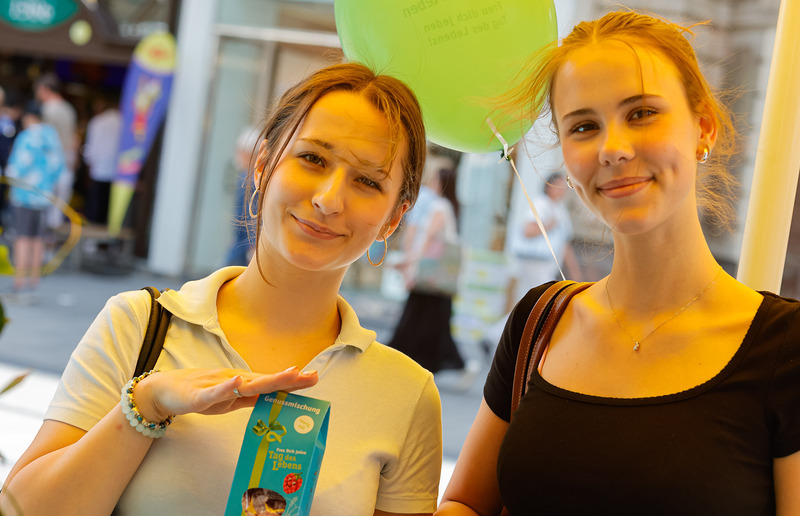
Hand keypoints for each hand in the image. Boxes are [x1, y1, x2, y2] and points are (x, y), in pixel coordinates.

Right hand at [134, 367, 317, 420]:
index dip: (293, 381)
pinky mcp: (200, 395)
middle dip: (290, 379)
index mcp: (242, 383)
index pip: (272, 383)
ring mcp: (217, 385)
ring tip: (290, 374)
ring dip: (269, 379)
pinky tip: (238, 382)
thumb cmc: (201, 392)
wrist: (165, 390)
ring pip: (247, 384)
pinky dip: (227, 387)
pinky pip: (215, 392)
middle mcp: (234, 380)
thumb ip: (252, 399)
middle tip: (312, 376)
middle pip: (265, 380)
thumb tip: (277, 400)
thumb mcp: (231, 399)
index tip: (314, 377)